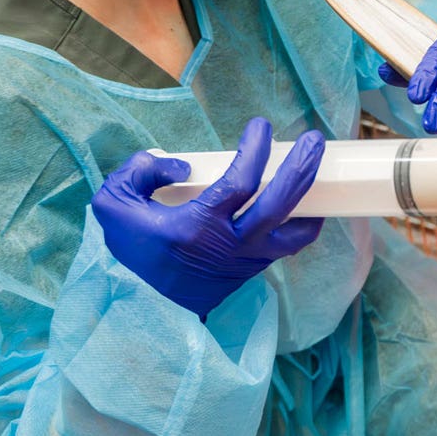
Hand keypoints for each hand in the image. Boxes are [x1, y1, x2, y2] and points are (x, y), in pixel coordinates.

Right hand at [92, 118, 325, 317]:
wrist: (145, 308)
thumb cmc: (133, 250)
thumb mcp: (115, 205)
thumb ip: (141, 171)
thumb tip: (183, 166)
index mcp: (198, 227)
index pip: (240, 183)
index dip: (256, 151)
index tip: (261, 127)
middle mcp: (230, 245)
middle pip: (279, 205)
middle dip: (301, 169)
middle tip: (314, 140)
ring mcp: (247, 260)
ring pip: (294, 232)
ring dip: (311, 198)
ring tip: (321, 171)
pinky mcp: (254, 268)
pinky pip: (289, 246)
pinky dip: (304, 224)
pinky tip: (309, 204)